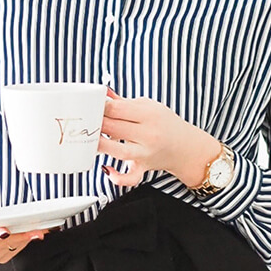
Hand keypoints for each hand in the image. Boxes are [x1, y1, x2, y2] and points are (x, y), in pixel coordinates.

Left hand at [98, 86, 214, 187]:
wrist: (185, 146)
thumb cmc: (165, 124)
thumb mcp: (148, 106)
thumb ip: (124, 102)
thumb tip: (103, 93)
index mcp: (149, 115)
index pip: (117, 109)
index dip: (99, 107)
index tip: (91, 106)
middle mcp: (148, 134)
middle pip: (114, 128)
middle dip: (96, 124)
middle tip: (85, 122)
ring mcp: (145, 153)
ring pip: (118, 151)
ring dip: (101, 146)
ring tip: (90, 140)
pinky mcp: (143, 168)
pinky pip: (130, 177)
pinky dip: (118, 177)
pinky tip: (107, 169)